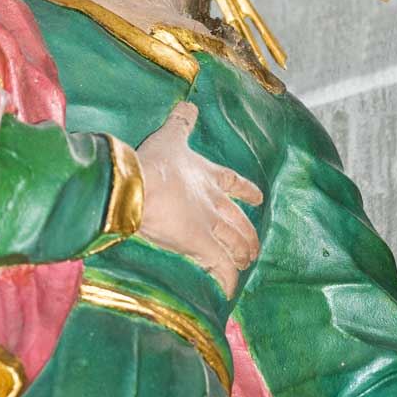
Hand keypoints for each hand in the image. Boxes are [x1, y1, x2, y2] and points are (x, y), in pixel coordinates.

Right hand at [135, 101, 262, 297]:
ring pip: (236, 244)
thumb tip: (190, 103)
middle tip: (254, 248)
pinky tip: (229, 292)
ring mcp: (209, 224)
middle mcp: (213, 201)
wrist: (137, 185)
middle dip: (248, 235)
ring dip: (241, 255)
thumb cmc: (151, 161)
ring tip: (245, 265)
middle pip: (239, 221)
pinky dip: (226, 281)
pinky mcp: (201, 245)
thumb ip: (181, 122)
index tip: (259, 197)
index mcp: (207, 175)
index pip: (234, 183)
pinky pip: (221, 268)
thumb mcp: (169, 137)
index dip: (247, 190)